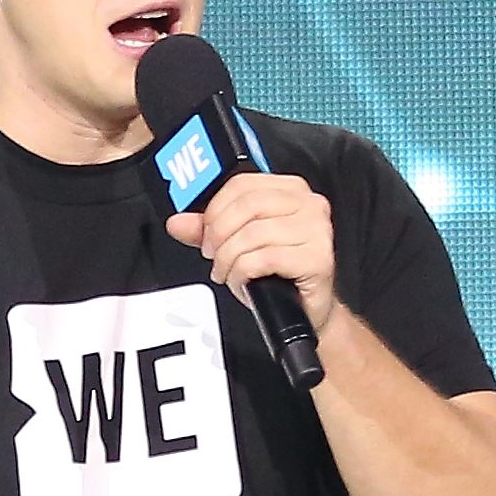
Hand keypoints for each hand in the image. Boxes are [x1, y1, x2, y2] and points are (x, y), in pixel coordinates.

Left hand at [167, 171, 338, 338]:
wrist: (305, 310)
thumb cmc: (277, 275)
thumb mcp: (238, 245)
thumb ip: (207, 230)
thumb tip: (178, 223)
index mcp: (291, 190)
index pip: (242, 185)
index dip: (214, 211)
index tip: (205, 235)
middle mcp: (309, 204)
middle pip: (246, 206)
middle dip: (218, 236)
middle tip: (213, 257)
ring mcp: (317, 230)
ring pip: (252, 235)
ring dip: (228, 260)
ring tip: (228, 273)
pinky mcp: (318, 258)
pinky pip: (263, 259)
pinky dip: (242, 274)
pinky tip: (243, 282)